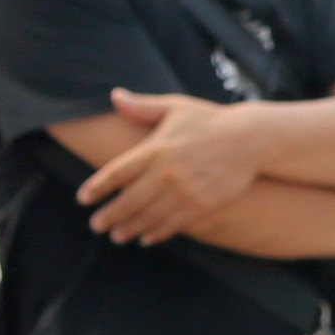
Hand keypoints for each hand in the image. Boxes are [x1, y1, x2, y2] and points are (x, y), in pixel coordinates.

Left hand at [77, 87, 278, 242]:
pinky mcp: (202, 204)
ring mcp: (185, 191)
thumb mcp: (175, 107)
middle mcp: (167, 173)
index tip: (83, 199)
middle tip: (95, 226)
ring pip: (150, 216)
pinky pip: (174, 223)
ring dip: (131, 228)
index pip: (117, 172)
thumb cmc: (209, 120)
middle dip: (110, 215)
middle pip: (130, 200)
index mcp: (156, 148)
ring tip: (117, 236)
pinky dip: (158, 232)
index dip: (98, 187)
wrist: (250, 139)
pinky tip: (146, 238)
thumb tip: (114, 96)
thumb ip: (142, 106)